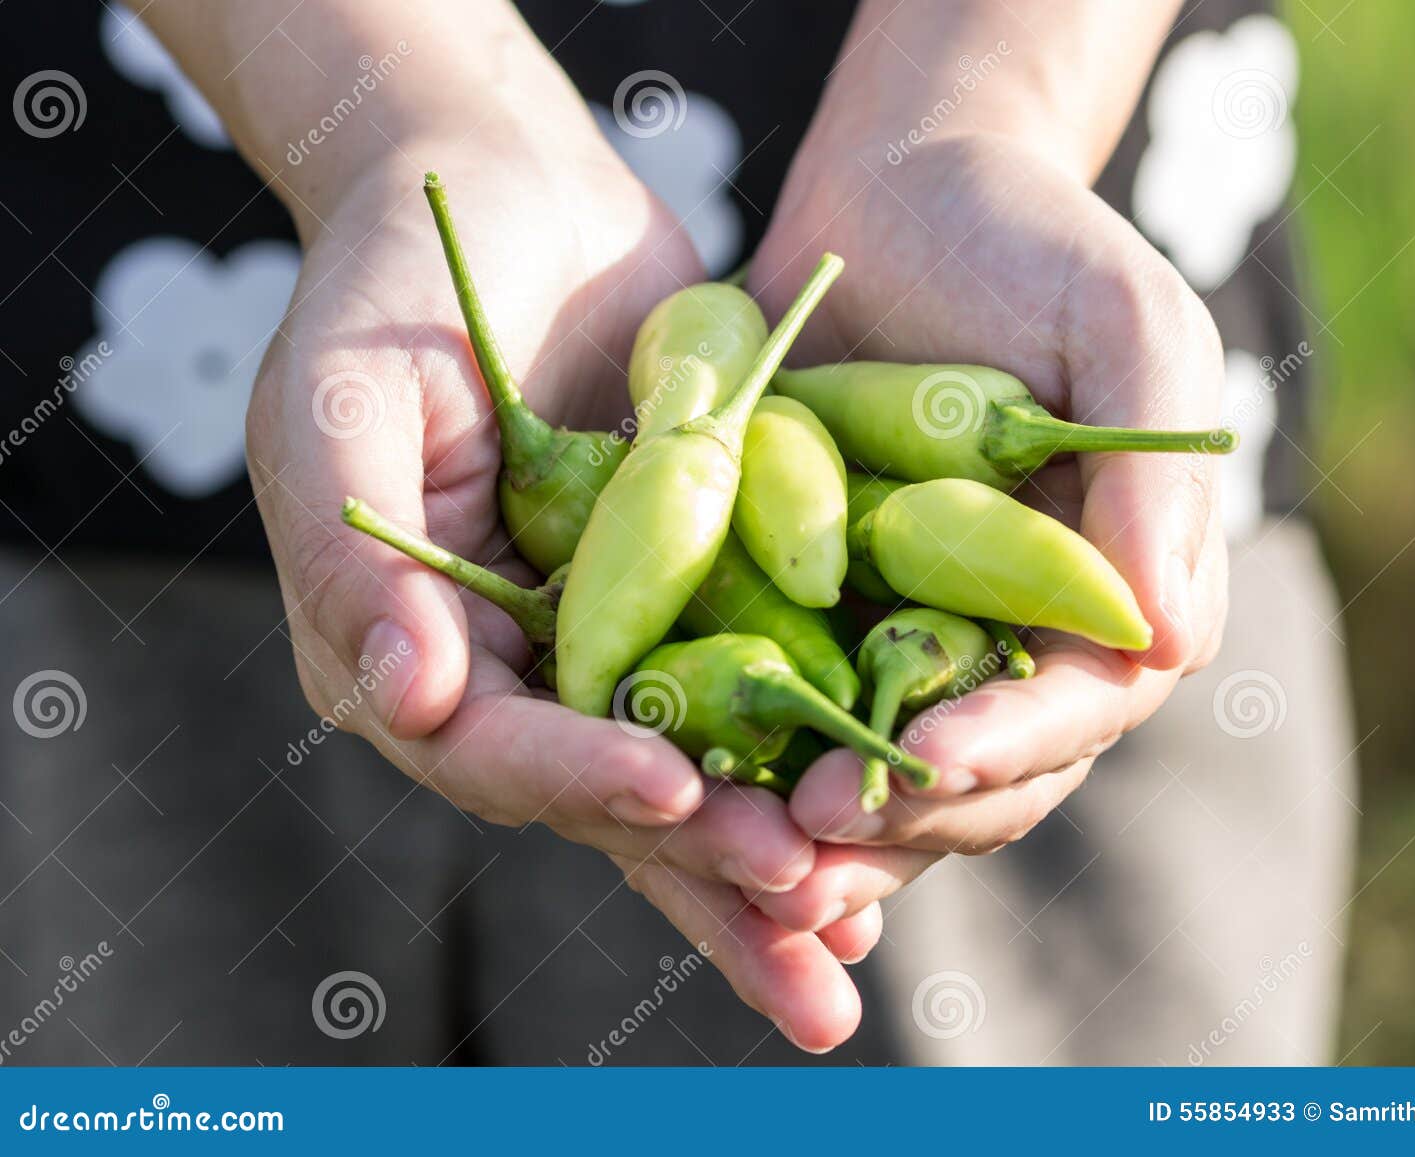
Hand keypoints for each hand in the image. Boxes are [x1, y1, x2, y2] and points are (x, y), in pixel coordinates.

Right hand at [245, 140, 866, 1050]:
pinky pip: (753, 693)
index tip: (673, 792)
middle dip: (704, 865)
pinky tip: (881, 827)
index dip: (577, 776)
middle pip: (605, 796)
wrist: (504, 194)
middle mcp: (510, 672)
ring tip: (850, 943)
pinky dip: (807, 758)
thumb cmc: (388, 284)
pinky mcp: (694, 598)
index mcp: (406, 650)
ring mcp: (607, 641)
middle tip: (808, 923)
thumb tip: (404, 701)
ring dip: (767, 864)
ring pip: (692, 772)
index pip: (490, 746)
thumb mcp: (342, 399)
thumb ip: (353, 558)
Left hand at [744, 132, 1227, 878]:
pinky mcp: (814, 621)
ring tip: (747, 868)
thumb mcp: (1122, 329)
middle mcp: (1014, 644)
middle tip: (804, 851)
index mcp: (1110, 598)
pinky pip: (784, 716)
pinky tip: (690, 803)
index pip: (1073, 708)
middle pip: (975, 780)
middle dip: (897, 823)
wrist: (899, 196)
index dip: (1006, 750)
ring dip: (817, 838)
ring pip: (877, 776)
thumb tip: (1167, 641)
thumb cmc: (1031, 245)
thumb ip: (1153, 478)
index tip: (924, 763)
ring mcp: (909, 640)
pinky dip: (747, 768)